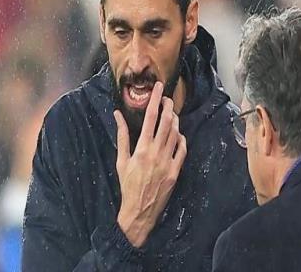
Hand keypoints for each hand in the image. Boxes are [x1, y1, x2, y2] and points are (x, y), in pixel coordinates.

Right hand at [114, 81, 186, 247]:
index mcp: (141, 148)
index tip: (158, 87)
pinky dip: (181, 138)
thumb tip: (117, 114)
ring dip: (175, 120)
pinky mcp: (176, 171)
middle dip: (168, 106)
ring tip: (171, 114)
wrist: (139, 211)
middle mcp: (156, 153)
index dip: (155, 99)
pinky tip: (178, 134)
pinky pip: (182, 149)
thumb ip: (122, 135)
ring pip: (176, 133)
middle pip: (167, 122)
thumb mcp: (121, 160)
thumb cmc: (127, 184)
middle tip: (167, 97)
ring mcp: (168, 162)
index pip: (150, 117)